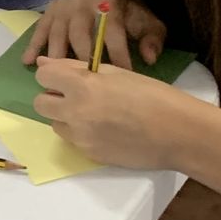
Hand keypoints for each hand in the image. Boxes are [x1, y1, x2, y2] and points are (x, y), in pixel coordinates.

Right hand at [23, 0, 165, 67]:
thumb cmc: (131, 17)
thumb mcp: (149, 23)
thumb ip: (153, 39)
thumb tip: (148, 58)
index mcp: (110, 3)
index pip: (113, 33)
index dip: (118, 56)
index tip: (120, 79)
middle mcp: (83, 1)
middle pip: (80, 34)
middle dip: (83, 61)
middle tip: (85, 85)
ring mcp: (63, 6)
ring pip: (58, 34)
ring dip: (56, 58)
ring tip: (56, 80)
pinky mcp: (49, 10)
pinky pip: (40, 30)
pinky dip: (33, 46)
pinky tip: (28, 62)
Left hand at [33, 57, 198, 169]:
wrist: (179, 134)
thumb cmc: (153, 96)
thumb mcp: (116, 73)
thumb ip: (75, 68)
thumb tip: (42, 64)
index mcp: (82, 87)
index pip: (43, 77)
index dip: (54, 75)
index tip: (69, 77)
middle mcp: (75, 114)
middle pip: (41, 104)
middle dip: (55, 97)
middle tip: (80, 95)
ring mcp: (81, 138)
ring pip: (55, 123)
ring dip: (67, 117)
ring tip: (98, 113)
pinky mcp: (89, 155)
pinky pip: (73, 140)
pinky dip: (83, 133)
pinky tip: (108, 129)